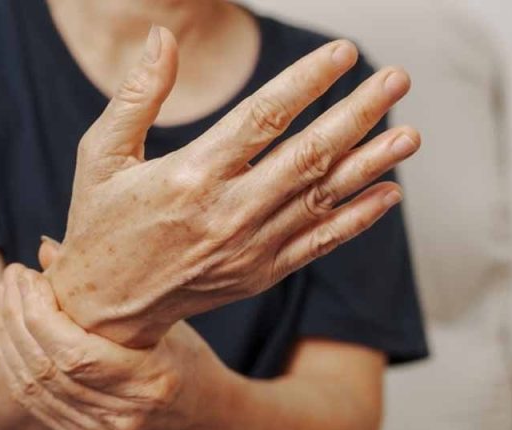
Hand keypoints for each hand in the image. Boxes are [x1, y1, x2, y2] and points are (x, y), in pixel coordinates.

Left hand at [0, 264, 222, 429]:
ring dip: (7, 338)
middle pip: (47, 368)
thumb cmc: (183, 352)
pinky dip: (10, 364)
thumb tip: (46, 249)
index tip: (28, 275)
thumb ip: (105, 287)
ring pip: (31, 387)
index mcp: (150, 382)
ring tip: (2, 297)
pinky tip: (3, 332)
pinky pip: (31, 402)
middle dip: (17, 317)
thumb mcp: (159, 316)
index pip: (74, 353)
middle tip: (10, 277)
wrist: (195, 411)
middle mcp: (123, 416)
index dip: (39, 313)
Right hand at [46, 26, 419, 347]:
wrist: (105, 310)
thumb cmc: (101, 223)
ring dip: (372, 163)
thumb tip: (162, 37)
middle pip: (309, 154)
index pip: (263, 117)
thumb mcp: (101, 154)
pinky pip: (321, 243)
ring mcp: (251, 247)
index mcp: (190, 176)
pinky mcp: (262, 272)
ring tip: (410, 133)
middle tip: (396, 79)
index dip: (308, 81)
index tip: (343, 53)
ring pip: (324, 197)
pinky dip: (358, 219)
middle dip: (359, 113)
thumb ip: (136, 95)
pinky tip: (389, 192)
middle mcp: (229, 213)